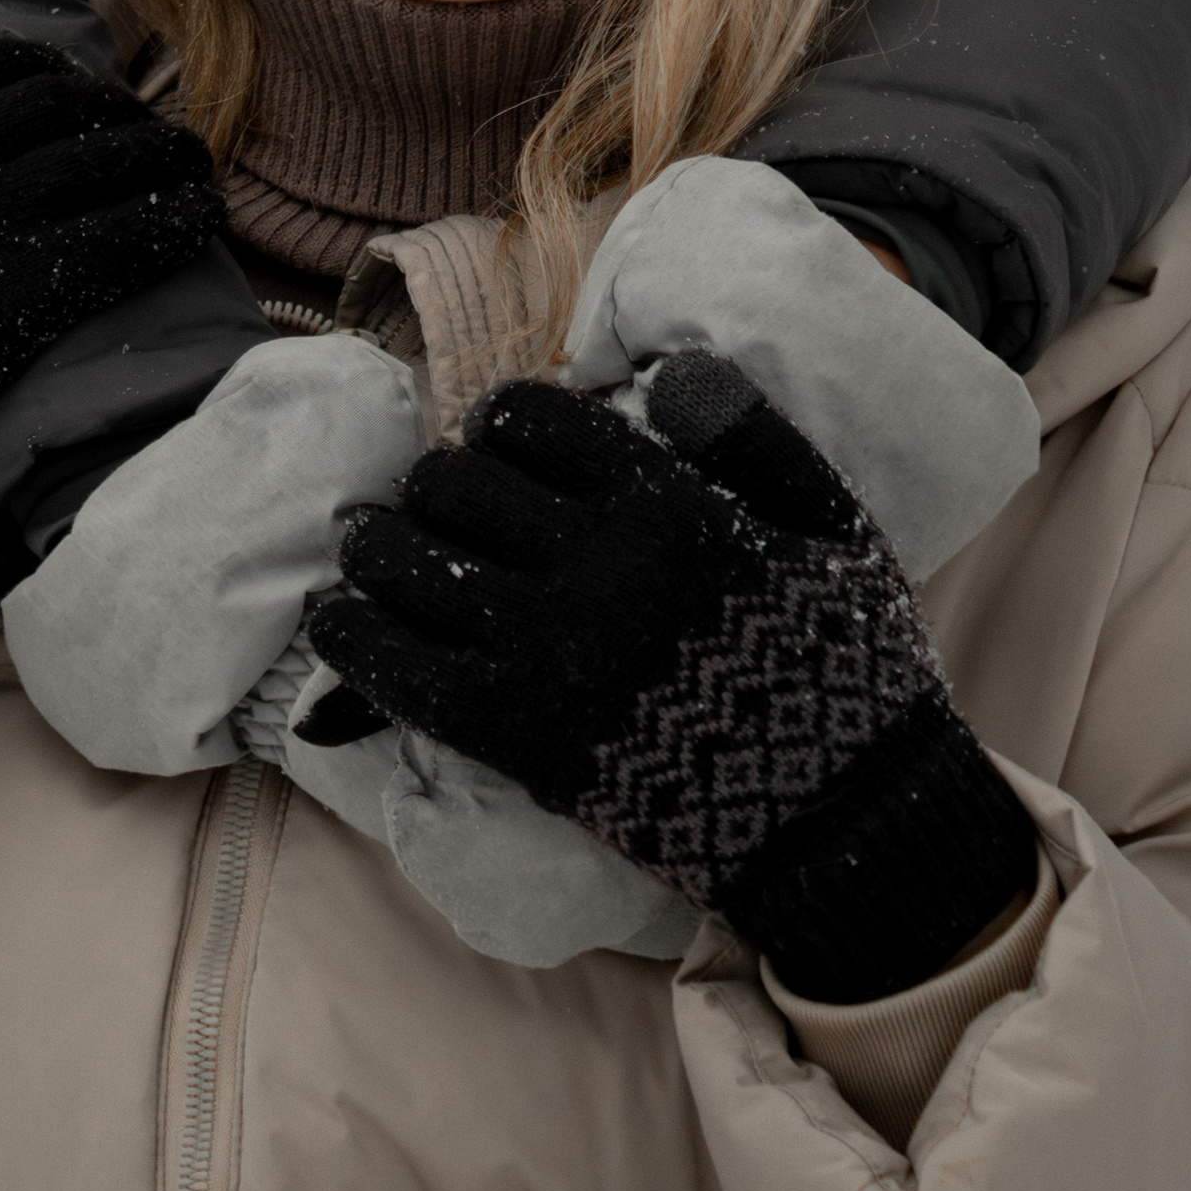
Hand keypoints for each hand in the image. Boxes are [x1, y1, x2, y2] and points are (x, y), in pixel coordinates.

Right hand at [0, 31, 223, 538]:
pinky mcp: (32, 291)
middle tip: (148, 137)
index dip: (50, 75)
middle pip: (70, 103)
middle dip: (119, 113)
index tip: (74, 96)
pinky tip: (202, 219)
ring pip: (115, 158)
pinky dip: (180, 218)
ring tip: (195, 169)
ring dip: (168, 156)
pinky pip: (134, 235)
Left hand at [305, 354, 1034, 1001]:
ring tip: (373, 548)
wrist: (847, 824)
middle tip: (435, 505)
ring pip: (403, 561)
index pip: (529, 416)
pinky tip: (342, 619)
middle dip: (433, 482)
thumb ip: (755, 434)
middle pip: (450, 480)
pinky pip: (394, 668)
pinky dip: (350, 635)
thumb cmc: (847, 668)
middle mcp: (594, 565)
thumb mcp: (834, 526)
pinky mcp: (515, 737)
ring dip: (375, 545)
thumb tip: (672, 366)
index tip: (499, 444)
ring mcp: (546, 653)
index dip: (499, 421)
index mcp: (666, 502)